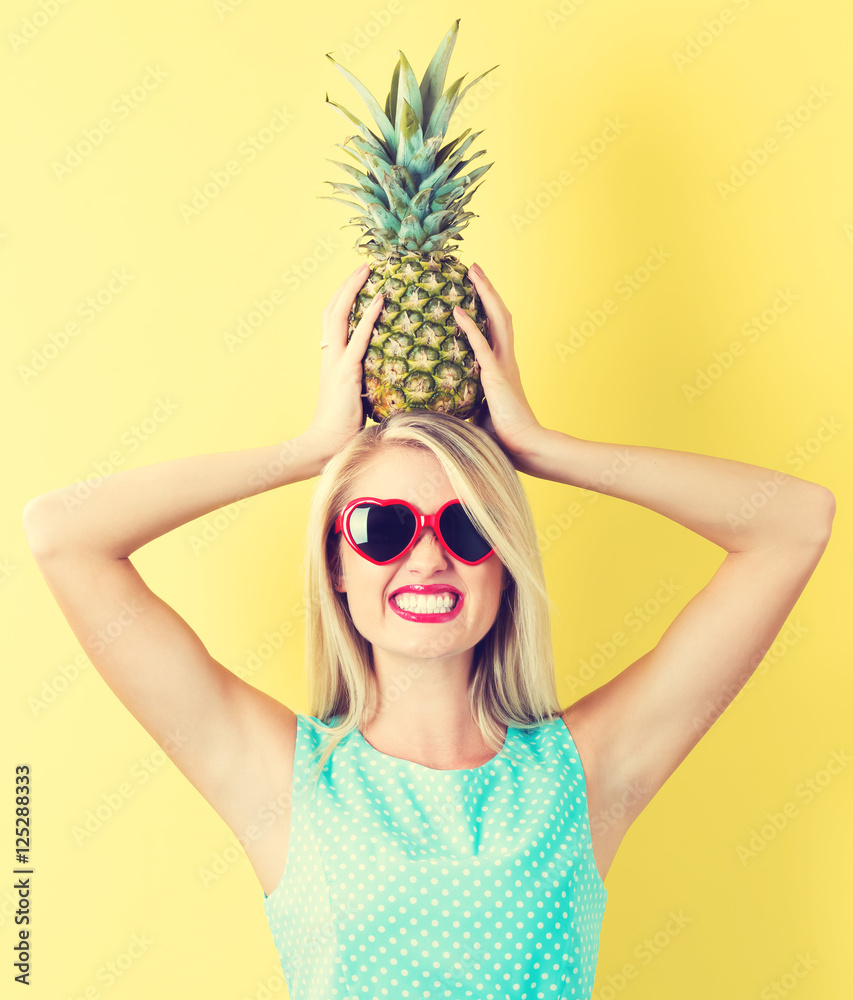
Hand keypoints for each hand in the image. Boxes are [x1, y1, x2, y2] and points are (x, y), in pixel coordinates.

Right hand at [304, 263, 383, 460]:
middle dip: (347, 285)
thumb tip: (387, 375)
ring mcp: (336, 362)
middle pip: (333, 309)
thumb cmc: (343, 427)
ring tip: (368, 269)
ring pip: (340, 315)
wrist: (326, 444)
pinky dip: (369, 316)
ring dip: (354, 289)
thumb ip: (365, 381)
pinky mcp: (346, 372)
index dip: (343, 298)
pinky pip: (359, 338)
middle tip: (364, 265)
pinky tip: (381, 299)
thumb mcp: (355, 396)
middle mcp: (330, 355)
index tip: (358, 281)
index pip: (333, 320)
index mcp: (330, 360)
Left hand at [453, 263, 545, 470]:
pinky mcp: (497, 376)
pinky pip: (481, 345)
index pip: (494, 329)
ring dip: (485, 294)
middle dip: (487, 290)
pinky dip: (469, 326)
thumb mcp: (475, 414)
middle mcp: (505, 361)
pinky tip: (457, 310)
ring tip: (472, 272)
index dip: (486, 307)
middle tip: (473, 268)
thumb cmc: (501, 438)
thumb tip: (435, 404)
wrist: (524, 448)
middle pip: (499, 315)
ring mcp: (503, 366)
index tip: (473, 290)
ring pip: (497, 320)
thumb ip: (461, 402)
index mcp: (501, 368)